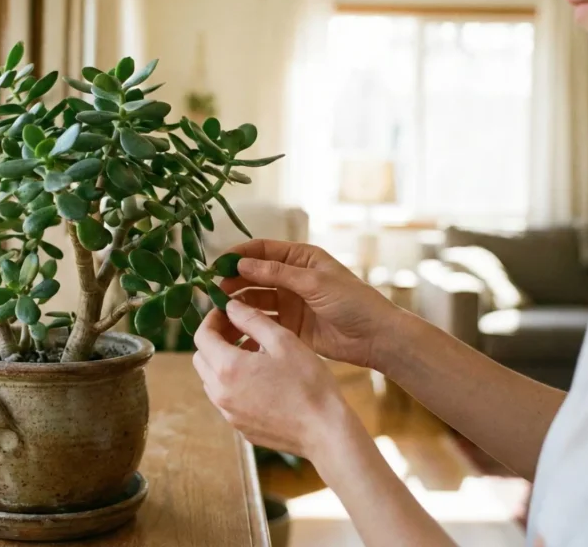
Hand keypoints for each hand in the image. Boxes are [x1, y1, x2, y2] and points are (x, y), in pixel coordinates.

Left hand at [193, 300, 352, 457]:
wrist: (325, 432)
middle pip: (201, 359)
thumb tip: (230, 306)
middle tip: (241, 330)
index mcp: (228, 368)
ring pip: (212, 380)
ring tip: (254, 353)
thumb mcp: (283, 341)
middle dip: (215, 340)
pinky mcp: (241, 427)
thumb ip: (252, 319)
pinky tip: (261, 379)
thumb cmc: (308, 383)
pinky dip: (234, 384)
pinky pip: (227, 400)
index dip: (212, 319)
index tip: (227, 312)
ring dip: (224, 362)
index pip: (202, 336)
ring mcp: (229, 414)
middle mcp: (221, 394)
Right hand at [220, 239, 404, 370]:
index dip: (239, 254)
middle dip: (233, 279)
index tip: (217, 264)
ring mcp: (290, 301)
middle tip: (212, 288)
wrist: (375, 337)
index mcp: (301, 258)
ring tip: (219, 307)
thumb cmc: (353, 302)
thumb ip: (277, 273)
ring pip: (255, 298)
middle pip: (254, 274)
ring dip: (237, 300)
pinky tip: (233, 325)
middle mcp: (292, 277)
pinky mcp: (289, 325)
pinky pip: (263, 320)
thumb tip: (243, 263)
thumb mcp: (314, 282)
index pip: (262, 250)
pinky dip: (248, 321)